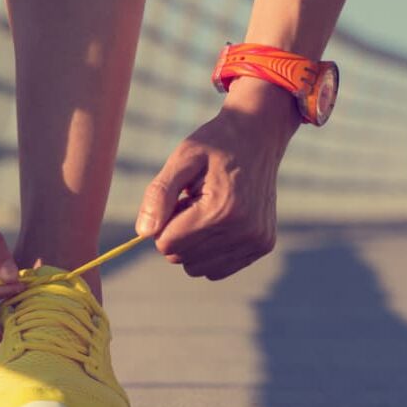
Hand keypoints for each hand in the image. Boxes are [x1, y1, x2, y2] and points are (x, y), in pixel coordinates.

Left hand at [135, 78, 298, 279]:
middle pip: (180, 258)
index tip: (179, 199)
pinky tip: (220, 222)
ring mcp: (256, 241)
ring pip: (198, 269)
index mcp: (221, 209)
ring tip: (207, 211)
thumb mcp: (181, 159)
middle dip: (178, 233)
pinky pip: (218, 269)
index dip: (163, 222)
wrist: (258, 136)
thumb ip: (158, 195)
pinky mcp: (262, 246)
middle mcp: (243, 231)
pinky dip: (210, 251)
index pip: (166, 243)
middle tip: (194, 202)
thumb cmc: (215, 145)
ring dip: (194, 244)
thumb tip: (144, 233)